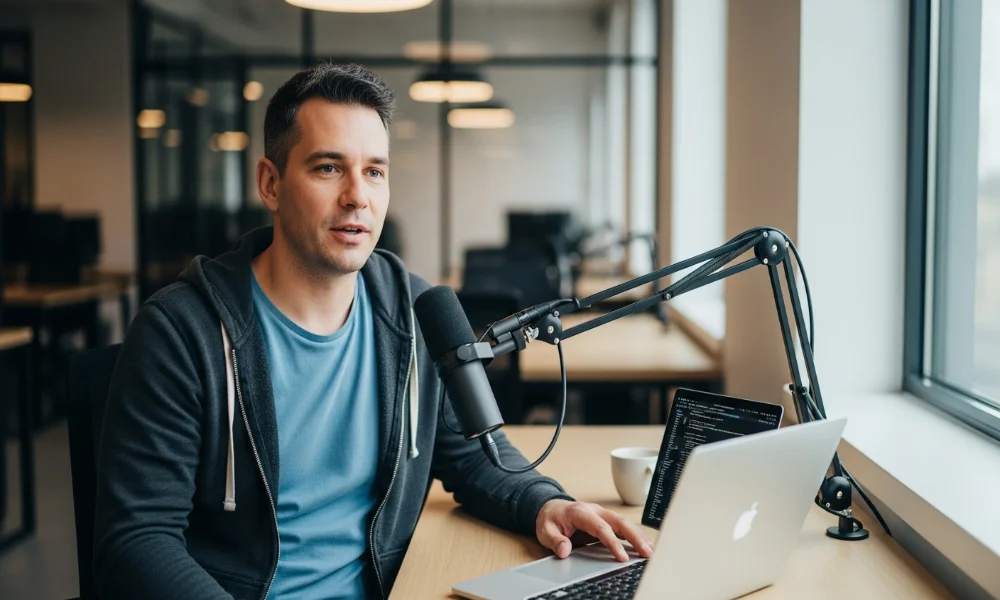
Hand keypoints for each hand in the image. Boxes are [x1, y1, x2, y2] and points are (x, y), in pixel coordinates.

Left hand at [535, 499, 654, 561]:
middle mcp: (594, 510)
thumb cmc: (549, 519)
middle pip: (619, 521)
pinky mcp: (605, 519)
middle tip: (646, 552)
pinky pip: (622, 526)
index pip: (601, 527)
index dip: (613, 542)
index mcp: (580, 512)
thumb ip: (555, 541)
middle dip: (634, 537)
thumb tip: (565, 550)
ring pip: (624, 522)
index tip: (622, 557)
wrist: (549, 508)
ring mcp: (602, 513)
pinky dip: (635, 534)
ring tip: (651, 550)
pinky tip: (645, 544)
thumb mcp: (545, 531)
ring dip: (638, 535)